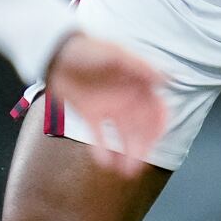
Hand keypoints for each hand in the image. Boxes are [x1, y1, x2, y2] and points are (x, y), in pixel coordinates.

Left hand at [45, 32, 168, 175]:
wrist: (55, 52)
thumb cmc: (87, 48)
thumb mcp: (115, 55)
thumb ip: (139, 68)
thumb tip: (165, 79)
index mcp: (137, 85)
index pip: (155, 109)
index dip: (158, 125)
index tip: (157, 140)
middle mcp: (126, 99)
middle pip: (140, 128)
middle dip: (141, 147)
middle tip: (138, 166)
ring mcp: (108, 108)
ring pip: (122, 136)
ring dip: (126, 153)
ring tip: (125, 172)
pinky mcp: (89, 114)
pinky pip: (98, 136)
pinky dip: (101, 149)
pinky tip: (104, 163)